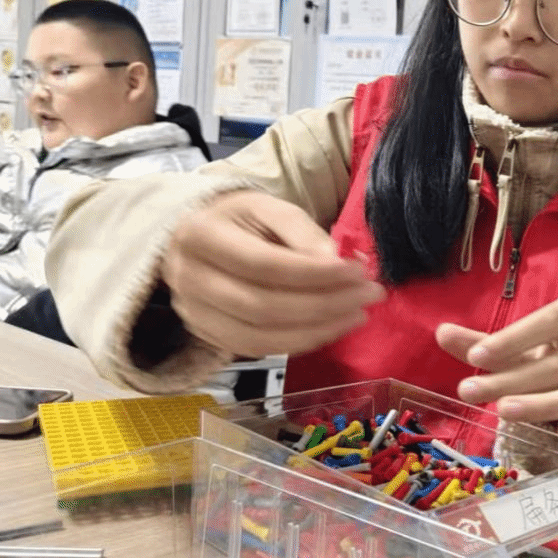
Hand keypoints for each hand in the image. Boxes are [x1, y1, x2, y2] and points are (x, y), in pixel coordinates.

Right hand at [162, 190, 384, 357]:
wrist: (197, 239)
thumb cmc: (239, 219)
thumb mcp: (268, 208)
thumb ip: (302, 232)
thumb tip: (338, 263)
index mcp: (201, 237)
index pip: (265, 265)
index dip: (316, 274)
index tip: (357, 272)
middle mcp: (189, 280)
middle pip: (263, 307)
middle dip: (325, 305)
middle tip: (368, 295)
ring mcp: (195, 315)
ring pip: (261, 338)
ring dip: (318, 330)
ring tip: (357, 314)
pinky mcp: (208, 337)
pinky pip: (258, 350)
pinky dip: (301, 342)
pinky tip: (331, 327)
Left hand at [435, 297, 557, 445]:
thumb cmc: (550, 356)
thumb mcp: (517, 348)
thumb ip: (482, 343)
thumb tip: (441, 332)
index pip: (547, 321)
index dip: (513, 338)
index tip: (476, 356)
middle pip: (557, 364)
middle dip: (511, 380)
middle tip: (469, 392)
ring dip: (545, 404)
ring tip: (504, 412)